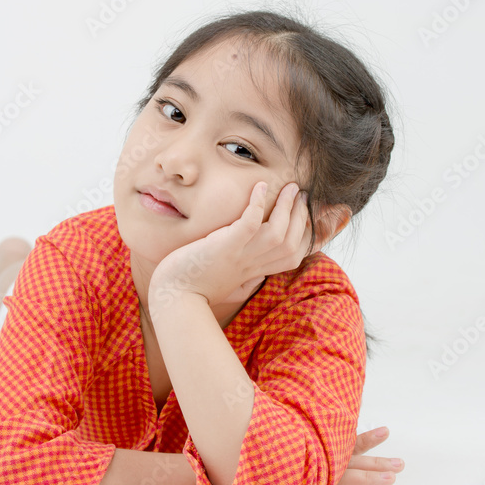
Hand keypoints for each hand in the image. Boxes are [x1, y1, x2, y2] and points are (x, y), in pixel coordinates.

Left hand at [148, 181, 308, 312]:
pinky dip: (257, 204)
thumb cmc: (195, 290)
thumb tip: (258, 278)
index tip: (310, 215)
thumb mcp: (228, 287)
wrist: (174, 298)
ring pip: (277, 232)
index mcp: (255, 272)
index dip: (308, 235)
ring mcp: (240, 257)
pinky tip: (259, 186)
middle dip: (301, 216)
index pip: (294, 256)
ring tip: (289, 187)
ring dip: (286, 207)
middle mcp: (253, 265)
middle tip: (300, 193)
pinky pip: (249, 224)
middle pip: (291, 242)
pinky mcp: (224, 247)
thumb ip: (246, 282)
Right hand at [319, 427, 404, 484]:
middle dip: (378, 463)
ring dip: (369, 478)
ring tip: (391, 478)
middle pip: (357, 463)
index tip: (386, 431)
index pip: (352, 446)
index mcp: (329, 455)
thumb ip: (330, 448)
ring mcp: (322, 483)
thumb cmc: (291, 471)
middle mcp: (328, 466)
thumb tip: (345, 435)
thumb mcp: (314, 454)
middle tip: (401, 464)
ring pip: (349, 479)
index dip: (369, 439)